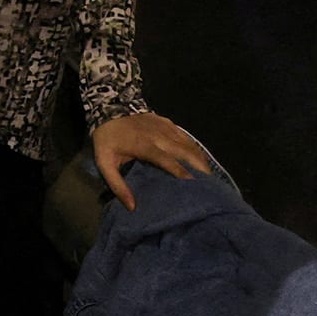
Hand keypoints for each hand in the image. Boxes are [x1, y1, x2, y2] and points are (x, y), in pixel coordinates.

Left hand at [91, 112, 212, 210]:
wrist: (109, 108)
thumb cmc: (107, 140)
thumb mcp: (104, 163)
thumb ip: (117, 185)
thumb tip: (132, 207)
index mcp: (143, 145)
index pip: (166, 159)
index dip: (180, 171)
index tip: (194, 185)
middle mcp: (158, 135)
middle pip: (184, 151)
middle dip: (199, 167)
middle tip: (211, 185)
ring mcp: (165, 127)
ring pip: (188, 144)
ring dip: (200, 159)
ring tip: (210, 177)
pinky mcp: (168, 123)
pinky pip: (186, 137)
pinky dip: (195, 149)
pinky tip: (202, 161)